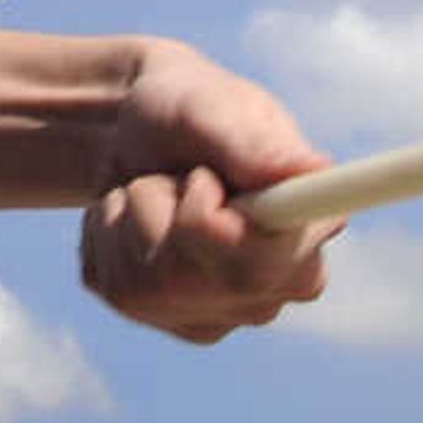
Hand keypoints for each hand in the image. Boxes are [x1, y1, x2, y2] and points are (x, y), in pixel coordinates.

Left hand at [78, 43, 337, 342]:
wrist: (135, 126)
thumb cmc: (189, 106)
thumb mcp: (215, 107)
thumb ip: (257, 143)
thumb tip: (317, 170)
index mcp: (306, 233)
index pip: (264, 266)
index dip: (214, 225)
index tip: (200, 179)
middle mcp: (270, 288)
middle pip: (187, 281)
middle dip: (161, 210)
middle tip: (179, 174)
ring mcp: (216, 312)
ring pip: (142, 288)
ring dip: (130, 218)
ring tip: (154, 186)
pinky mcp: (162, 317)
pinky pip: (111, 288)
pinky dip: (106, 238)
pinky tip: (132, 215)